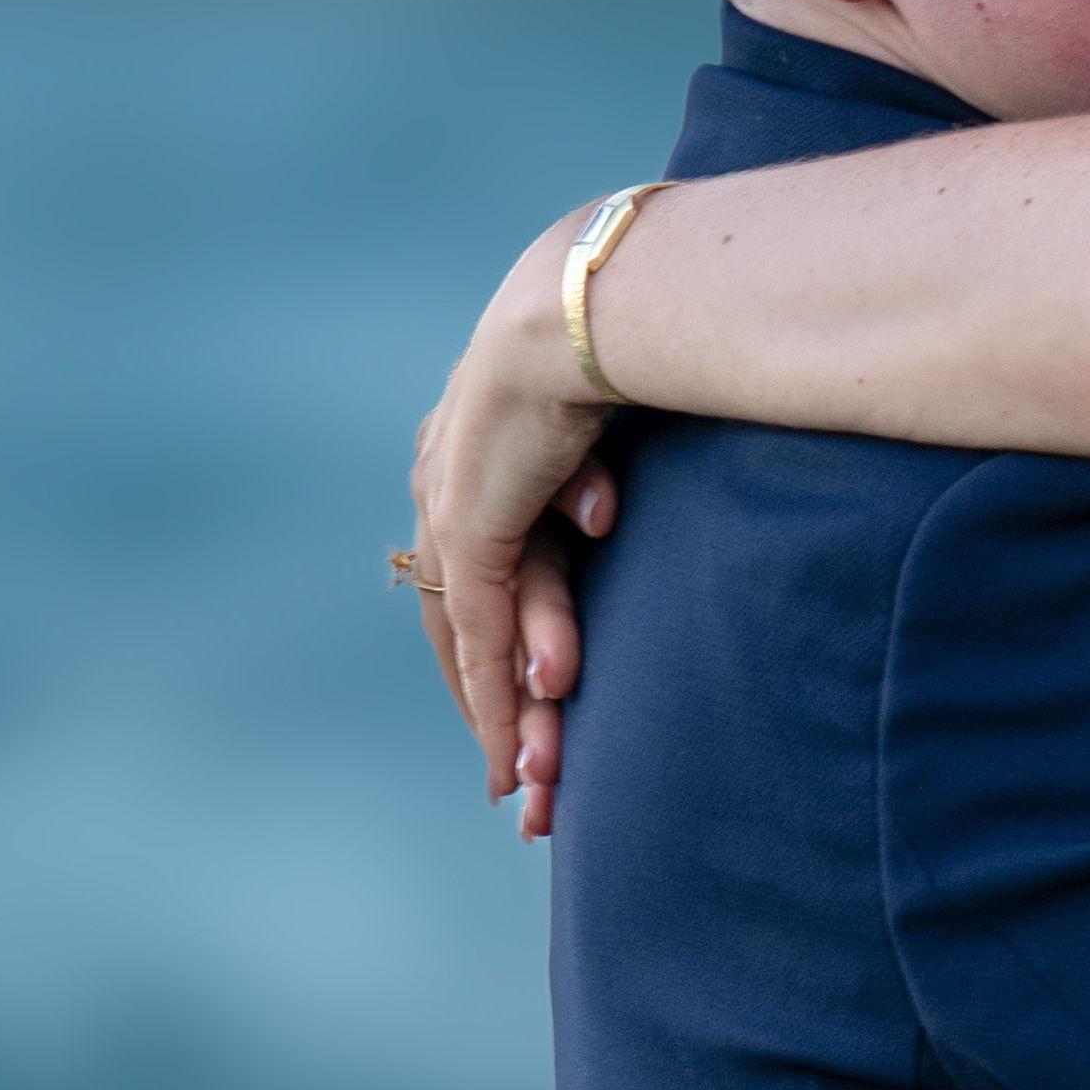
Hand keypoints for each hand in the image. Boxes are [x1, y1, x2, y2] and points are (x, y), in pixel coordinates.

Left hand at [405, 220, 625, 807]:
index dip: (494, 652)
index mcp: (476, 443)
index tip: (524, 720)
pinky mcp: (473, 519)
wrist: (608, 298)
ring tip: (540, 780)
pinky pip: (484, 625)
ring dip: (509, 714)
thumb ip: (615, 483)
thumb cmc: (644, 341)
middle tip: (523, 791)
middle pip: (461, 621)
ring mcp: (451, 498)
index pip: (474, 570)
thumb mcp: (627, 429)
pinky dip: (503, 688)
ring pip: (474, 634)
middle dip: (493, 712)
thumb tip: (643, 505)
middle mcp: (446, 473)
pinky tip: (522, 742)